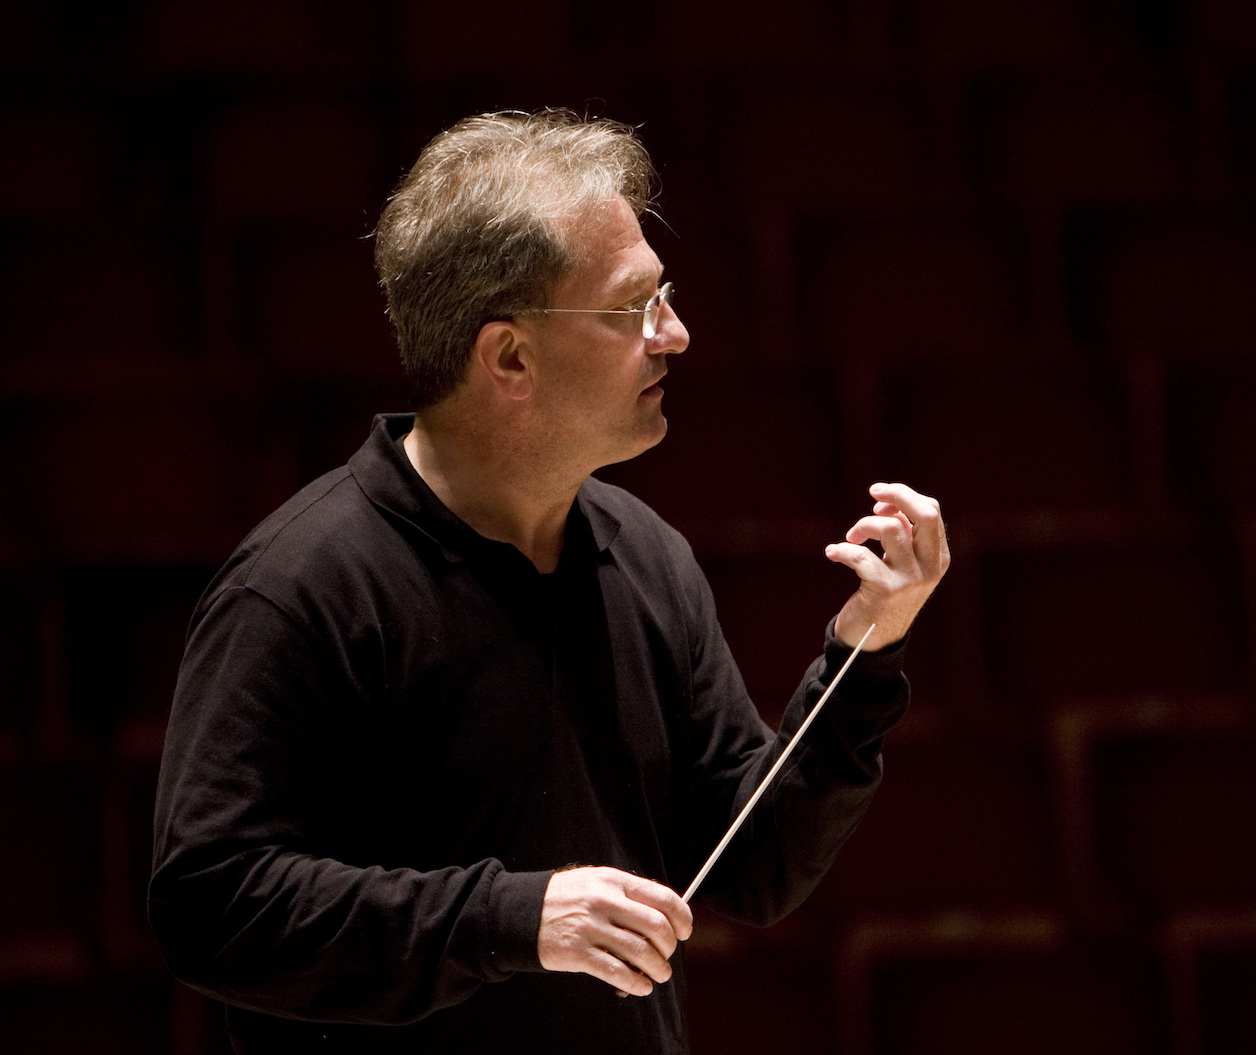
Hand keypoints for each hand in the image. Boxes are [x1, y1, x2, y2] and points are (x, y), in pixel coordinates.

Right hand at [537, 866, 692, 996]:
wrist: (522, 913)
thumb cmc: (567, 899)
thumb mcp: (597, 881)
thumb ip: (628, 894)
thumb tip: (667, 916)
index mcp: (613, 880)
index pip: (663, 897)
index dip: (682, 918)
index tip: (685, 932)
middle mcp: (604, 900)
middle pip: (656, 927)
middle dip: (669, 948)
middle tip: (667, 957)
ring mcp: (590, 927)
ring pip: (641, 952)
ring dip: (658, 969)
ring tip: (658, 974)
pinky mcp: (577, 953)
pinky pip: (618, 972)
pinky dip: (636, 983)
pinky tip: (640, 986)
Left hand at [825, 482, 948, 651]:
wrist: (874, 642)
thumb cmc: (884, 595)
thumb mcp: (904, 566)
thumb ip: (904, 538)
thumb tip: (888, 503)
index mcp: (938, 558)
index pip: (931, 512)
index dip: (904, 497)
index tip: (880, 502)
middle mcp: (930, 568)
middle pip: (925, 514)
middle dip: (897, 493)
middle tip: (873, 492)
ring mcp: (909, 580)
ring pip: (891, 528)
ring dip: (864, 524)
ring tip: (851, 537)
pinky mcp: (884, 591)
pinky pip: (861, 556)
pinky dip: (842, 549)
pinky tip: (832, 553)